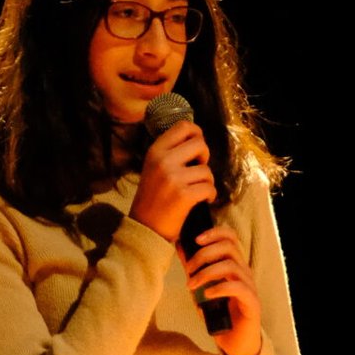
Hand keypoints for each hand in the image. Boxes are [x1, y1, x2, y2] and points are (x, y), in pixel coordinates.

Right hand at [128, 119, 214, 244]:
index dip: (196, 134)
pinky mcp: (184, 195)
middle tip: (198, 171)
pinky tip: (202, 200)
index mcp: (155, 151)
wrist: (145, 228)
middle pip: (199, 143)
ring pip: (207, 170)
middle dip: (204, 158)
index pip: (183, 126)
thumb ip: (171, 152)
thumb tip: (197, 139)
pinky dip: (210, 195)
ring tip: (197, 190)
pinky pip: (209, 187)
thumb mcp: (154, 168)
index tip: (197, 148)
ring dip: (207, 182)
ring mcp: (173, 178)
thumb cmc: (153, 198)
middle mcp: (163, 160)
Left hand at [180, 225, 263, 354]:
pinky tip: (207, 295)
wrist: (235, 342)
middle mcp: (244, 272)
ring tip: (191, 285)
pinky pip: (238, 288)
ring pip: (231, 266)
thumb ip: (193, 267)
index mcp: (234, 264)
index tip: (195, 239)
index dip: (214, 232)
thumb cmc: (219, 314)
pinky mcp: (252, 303)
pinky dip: (219, 288)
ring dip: (207, 273)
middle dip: (204, 254)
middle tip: (188, 270)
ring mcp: (250, 286)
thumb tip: (179, 244)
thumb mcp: (201, 286)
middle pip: (229, 247)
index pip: (230, 237)